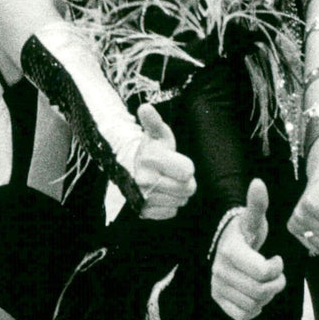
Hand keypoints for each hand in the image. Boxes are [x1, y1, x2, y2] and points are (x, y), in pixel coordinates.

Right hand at [134, 103, 195, 219]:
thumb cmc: (152, 149)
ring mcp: (144, 198)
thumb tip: (145, 107)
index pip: (188, 172)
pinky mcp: (144, 212)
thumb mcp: (157, 134)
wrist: (131, 168)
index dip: (186, 166)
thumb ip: (154, 121)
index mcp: (150, 159)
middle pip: (187, 189)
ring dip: (177, 193)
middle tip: (172, 173)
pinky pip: (171, 212)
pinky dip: (169, 204)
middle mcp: (145, 181)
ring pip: (180, 201)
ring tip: (166, 182)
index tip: (175, 161)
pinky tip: (161, 194)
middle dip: (184, 181)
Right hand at [211, 179, 285, 319]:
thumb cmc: (246, 232)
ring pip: (253, 305)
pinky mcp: (218, 300)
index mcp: (230, 251)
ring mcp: (217, 287)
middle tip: (278, 275)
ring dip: (267, 297)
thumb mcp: (254, 219)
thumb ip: (257, 204)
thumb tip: (258, 183)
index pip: (262, 271)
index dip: (277, 268)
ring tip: (267, 283)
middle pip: (260, 291)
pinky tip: (256, 295)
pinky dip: (254, 309)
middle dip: (276, 284)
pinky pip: (242, 315)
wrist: (228, 244)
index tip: (277, 259)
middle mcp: (220, 270)